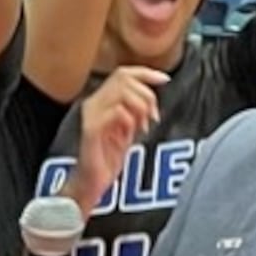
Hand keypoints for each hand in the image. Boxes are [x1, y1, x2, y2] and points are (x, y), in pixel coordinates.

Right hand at [72, 65, 168, 207]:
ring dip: (140, 108)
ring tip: (142, 127)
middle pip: (124, 79)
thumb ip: (136, 110)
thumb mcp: (128, 128)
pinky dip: (131, 120)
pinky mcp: (91, 129)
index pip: (123, 73)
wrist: (92, 182)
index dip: (146, 73)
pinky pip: (117, 112)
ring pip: (122, 93)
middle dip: (146, 95)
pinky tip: (131, 135)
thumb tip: (151, 96)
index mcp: (100, 100)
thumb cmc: (108, 158)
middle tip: (152, 116)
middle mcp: (92, 103)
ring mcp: (90, 115)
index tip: (165, 80)